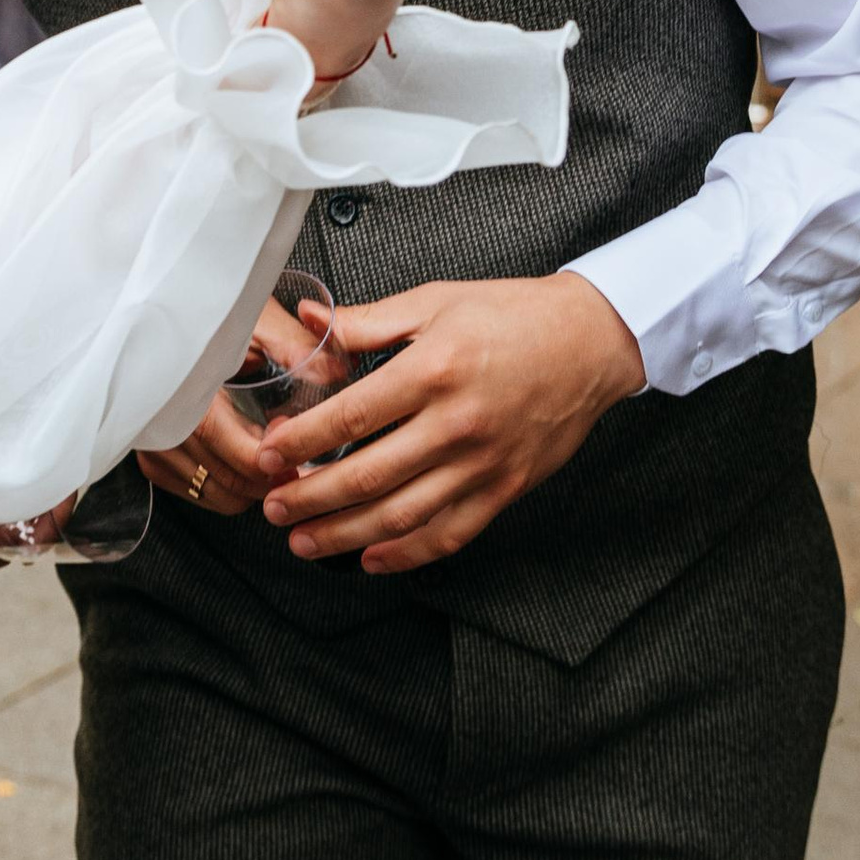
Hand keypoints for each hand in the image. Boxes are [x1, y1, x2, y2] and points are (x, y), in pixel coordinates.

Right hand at [134, 296, 315, 515]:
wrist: (157, 315)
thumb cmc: (204, 312)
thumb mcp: (250, 318)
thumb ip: (293, 345)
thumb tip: (337, 371)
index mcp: (190, 396)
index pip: (244, 458)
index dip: (280, 458)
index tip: (295, 435)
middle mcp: (166, 432)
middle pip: (237, 484)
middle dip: (275, 475)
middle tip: (299, 449)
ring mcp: (156, 451)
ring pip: (222, 496)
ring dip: (254, 483)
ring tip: (274, 450)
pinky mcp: (154, 463)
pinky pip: (202, 494)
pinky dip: (230, 484)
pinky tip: (243, 454)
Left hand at [256, 273, 642, 570]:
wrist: (592, 342)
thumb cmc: (513, 314)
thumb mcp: (436, 300)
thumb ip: (368, 321)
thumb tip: (310, 319)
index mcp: (434, 370)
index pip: (351, 418)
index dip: (302, 442)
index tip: (267, 454)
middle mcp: (457, 423)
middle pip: (368, 476)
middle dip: (310, 498)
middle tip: (272, 508)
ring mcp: (482, 463)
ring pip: (402, 514)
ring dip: (346, 535)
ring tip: (304, 540)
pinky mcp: (505, 488)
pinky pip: (449, 532)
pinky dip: (406, 553)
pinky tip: (370, 558)